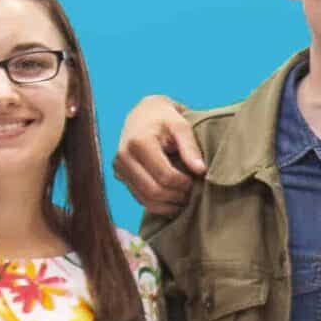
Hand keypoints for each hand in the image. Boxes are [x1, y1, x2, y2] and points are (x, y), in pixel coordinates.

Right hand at [113, 96, 205, 215]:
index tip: (196, 180)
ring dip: (168, 205)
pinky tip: (173, 200)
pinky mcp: (120, 176)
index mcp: (138, 142)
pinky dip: (158, 205)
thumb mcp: (181, 126)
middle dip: (176, 196)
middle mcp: (123, 156)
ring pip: (145, 200)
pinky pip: (140, 199)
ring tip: (185, 198)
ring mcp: (119, 168)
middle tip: (192, 193)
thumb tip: (201, 170)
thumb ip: (190, 147)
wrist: (143, 115)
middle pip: (153, 191)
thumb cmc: (166, 119)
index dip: (183, 184)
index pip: (164, 176)